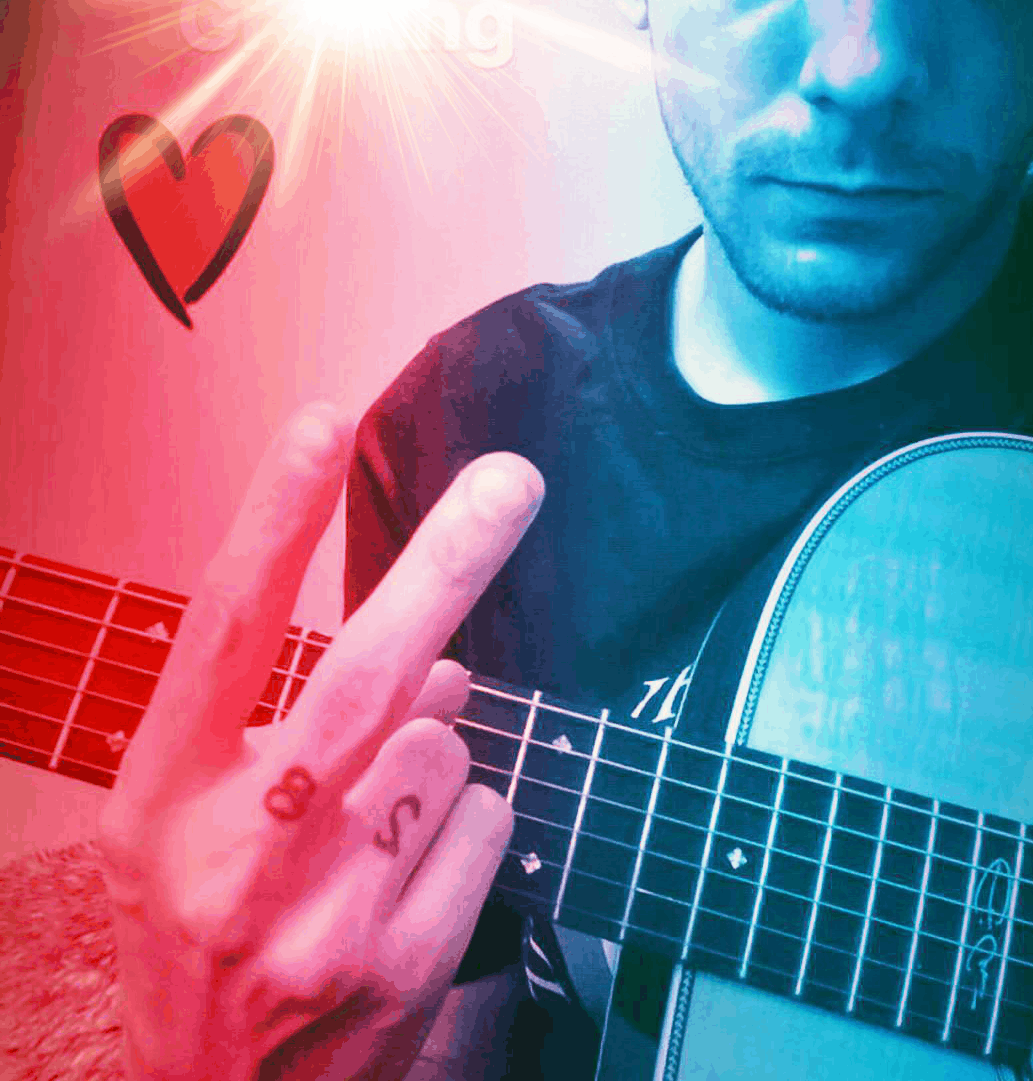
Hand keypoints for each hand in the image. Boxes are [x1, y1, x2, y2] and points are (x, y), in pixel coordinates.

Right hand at [97, 404, 543, 1080]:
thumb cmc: (191, 933)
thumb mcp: (180, 824)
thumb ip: (275, 719)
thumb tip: (432, 660)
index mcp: (165, 795)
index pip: (222, 629)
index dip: (272, 521)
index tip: (321, 424)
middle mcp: (240, 850)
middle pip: (366, 674)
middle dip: (449, 564)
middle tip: (512, 481)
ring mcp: (326, 913)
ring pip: (447, 749)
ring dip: (433, 754)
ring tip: (371, 822)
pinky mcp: (402, 962)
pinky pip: (486, 822)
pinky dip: (465, 822)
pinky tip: (404, 876)